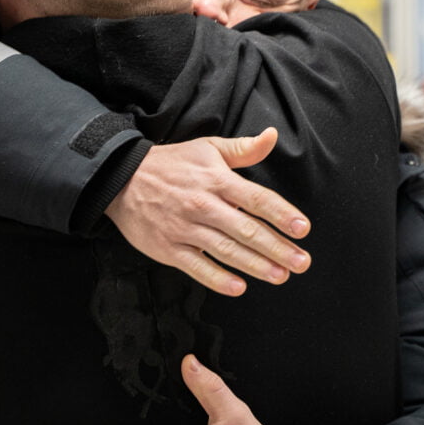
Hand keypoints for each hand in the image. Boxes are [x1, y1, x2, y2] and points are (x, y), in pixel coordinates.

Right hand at [104, 129, 309, 296]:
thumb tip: (272, 136)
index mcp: (216, 180)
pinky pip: (197, 266)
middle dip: (278, 248)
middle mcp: (203, 205)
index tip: (302, 229)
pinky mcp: (168, 248)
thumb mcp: (207, 148)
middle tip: (302, 262)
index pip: (257, 198)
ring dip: (256, 266)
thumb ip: (242, 149)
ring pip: (226, 251)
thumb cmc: (170, 164)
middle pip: (247, 230)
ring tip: (280, 276)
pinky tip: (239, 287)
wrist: (121, 179)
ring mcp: (185, 228)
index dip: (282, 214)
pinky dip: (218, 279)